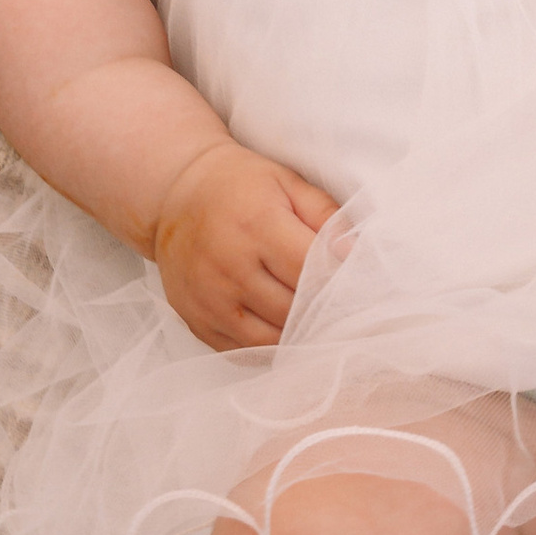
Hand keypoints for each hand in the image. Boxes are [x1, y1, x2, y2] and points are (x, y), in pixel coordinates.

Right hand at [150, 140, 340, 350]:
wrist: (175, 195)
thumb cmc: (241, 185)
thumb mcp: (287, 182)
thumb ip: (325, 215)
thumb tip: (355, 254)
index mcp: (256, 224)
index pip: (311, 269)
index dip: (339, 279)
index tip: (359, 283)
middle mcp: (229, 266)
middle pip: (293, 308)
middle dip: (323, 310)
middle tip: (344, 308)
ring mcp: (209, 299)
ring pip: (272, 338)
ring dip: (300, 333)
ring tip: (318, 321)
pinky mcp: (196, 321)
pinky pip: (244, 351)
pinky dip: (270, 347)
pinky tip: (285, 330)